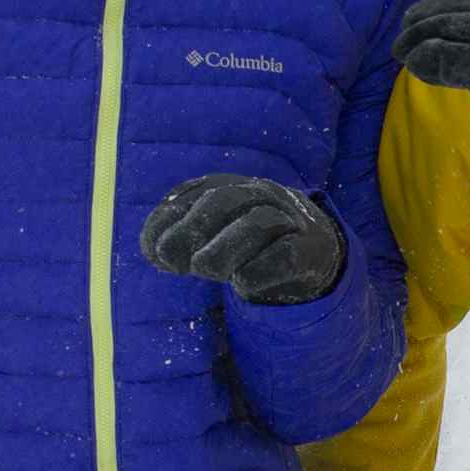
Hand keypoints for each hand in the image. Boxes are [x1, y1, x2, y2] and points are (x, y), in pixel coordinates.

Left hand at [142, 173, 345, 304]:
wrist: (316, 252)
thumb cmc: (252, 244)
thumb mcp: (214, 236)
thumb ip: (183, 239)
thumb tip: (157, 253)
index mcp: (232, 186)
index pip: (195, 192)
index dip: (169, 220)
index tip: (153, 252)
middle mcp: (261, 194)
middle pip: (224, 201)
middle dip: (192, 229)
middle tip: (174, 262)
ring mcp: (289, 219)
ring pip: (257, 223)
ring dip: (224, 248)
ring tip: (203, 271)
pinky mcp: (311, 250)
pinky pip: (287, 255)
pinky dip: (261, 269)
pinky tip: (242, 284)